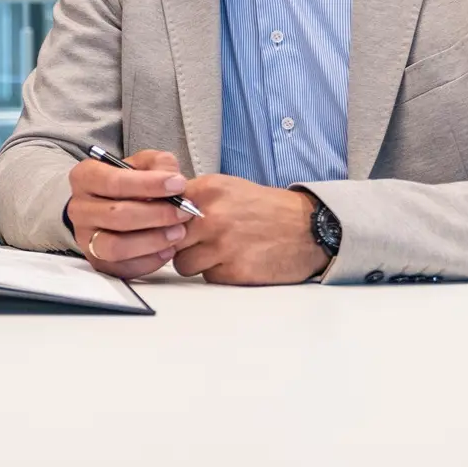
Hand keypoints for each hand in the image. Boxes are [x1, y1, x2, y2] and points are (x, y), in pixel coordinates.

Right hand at [67, 150, 192, 279]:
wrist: (113, 207)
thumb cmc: (129, 185)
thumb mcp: (143, 164)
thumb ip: (159, 165)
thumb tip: (174, 182)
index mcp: (85, 177)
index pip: (113, 181)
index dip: (148, 184)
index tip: (178, 184)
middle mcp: (79, 208)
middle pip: (116, 215)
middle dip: (157, 214)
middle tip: (184, 211)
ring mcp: (85, 238)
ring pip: (116, 246)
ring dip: (153, 240)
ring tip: (178, 232)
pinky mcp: (98, 261)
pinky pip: (124, 268)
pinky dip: (150, 261)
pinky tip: (167, 249)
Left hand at [171, 175, 328, 283]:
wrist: (310, 228)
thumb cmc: (266, 208)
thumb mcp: (227, 188)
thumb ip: (193, 197)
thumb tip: (157, 208)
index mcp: (207, 191)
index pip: (161, 208)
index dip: (161, 220)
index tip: (165, 225)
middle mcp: (211, 217)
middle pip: (167, 238)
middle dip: (176, 243)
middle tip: (194, 242)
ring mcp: (222, 245)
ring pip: (183, 263)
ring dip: (195, 262)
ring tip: (217, 252)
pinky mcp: (234, 271)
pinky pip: (207, 277)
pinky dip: (217, 273)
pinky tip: (234, 262)